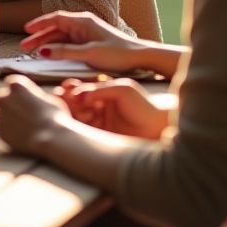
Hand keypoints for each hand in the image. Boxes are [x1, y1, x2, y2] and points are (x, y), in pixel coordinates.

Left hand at [0, 74, 68, 155]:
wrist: (52, 139)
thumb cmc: (55, 117)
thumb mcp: (50, 99)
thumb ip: (36, 95)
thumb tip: (40, 96)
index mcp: (16, 84)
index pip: (12, 83)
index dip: (20, 92)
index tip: (27, 99)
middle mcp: (3, 96)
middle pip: (3, 97)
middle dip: (11, 103)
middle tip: (24, 113)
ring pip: (0, 112)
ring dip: (8, 117)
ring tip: (23, 125)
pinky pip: (1, 127)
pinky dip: (8, 130)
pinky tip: (20, 134)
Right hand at [20, 10, 146, 72]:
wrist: (140, 57)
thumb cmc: (119, 53)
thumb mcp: (90, 54)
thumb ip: (65, 52)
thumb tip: (43, 51)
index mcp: (83, 21)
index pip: (55, 18)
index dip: (39, 24)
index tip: (26, 30)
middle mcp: (83, 24)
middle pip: (55, 28)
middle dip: (39, 37)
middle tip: (24, 46)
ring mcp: (86, 34)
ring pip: (60, 36)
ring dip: (46, 43)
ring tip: (32, 52)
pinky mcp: (89, 43)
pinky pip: (68, 43)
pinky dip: (57, 48)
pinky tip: (50, 55)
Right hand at [54, 77, 168, 138]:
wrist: (159, 129)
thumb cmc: (144, 106)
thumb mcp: (122, 89)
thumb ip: (99, 90)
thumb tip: (78, 95)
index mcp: (102, 93)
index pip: (80, 89)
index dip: (71, 88)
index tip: (67, 89)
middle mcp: (97, 107)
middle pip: (73, 103)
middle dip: (68, 100)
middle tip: (69, 101)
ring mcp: (98, 122)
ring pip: (75, 116)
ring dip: (72, 112)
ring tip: (79, 112)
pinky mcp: (100, 137)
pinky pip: (81, 132)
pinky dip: (76, 126)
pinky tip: (80, 121)